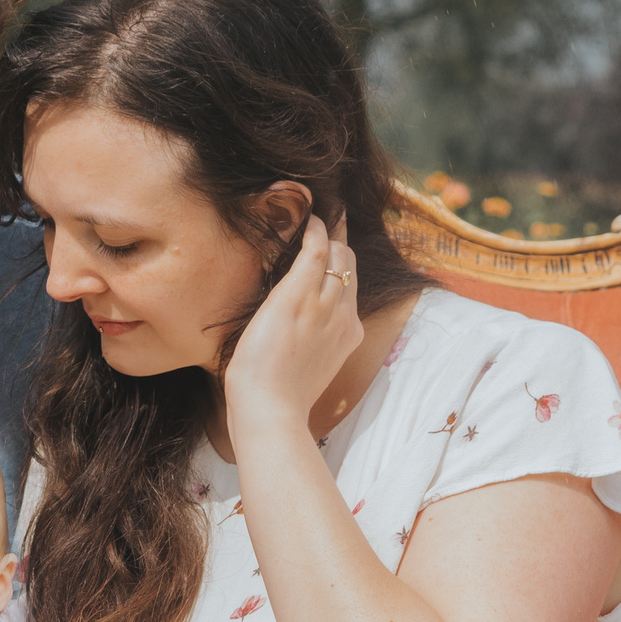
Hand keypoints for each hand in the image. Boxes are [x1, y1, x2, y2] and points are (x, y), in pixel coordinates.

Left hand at [223, 213, 363, 442]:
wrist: (271, 408)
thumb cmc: (279, 397)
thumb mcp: (307, 368)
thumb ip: (310, 345)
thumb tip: (297, 334)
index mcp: (347, 335)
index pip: (349, 291)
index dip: (343, 270)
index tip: (336, 255)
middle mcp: (344, 316)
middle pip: (349, 268)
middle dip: (340, 244)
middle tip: (330, 220)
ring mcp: (325, 303)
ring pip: (338, 256)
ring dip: (330, 232)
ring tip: (319, 213)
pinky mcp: (300, 294)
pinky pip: (316, 249)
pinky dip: (315, 230)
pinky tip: (309, 218)